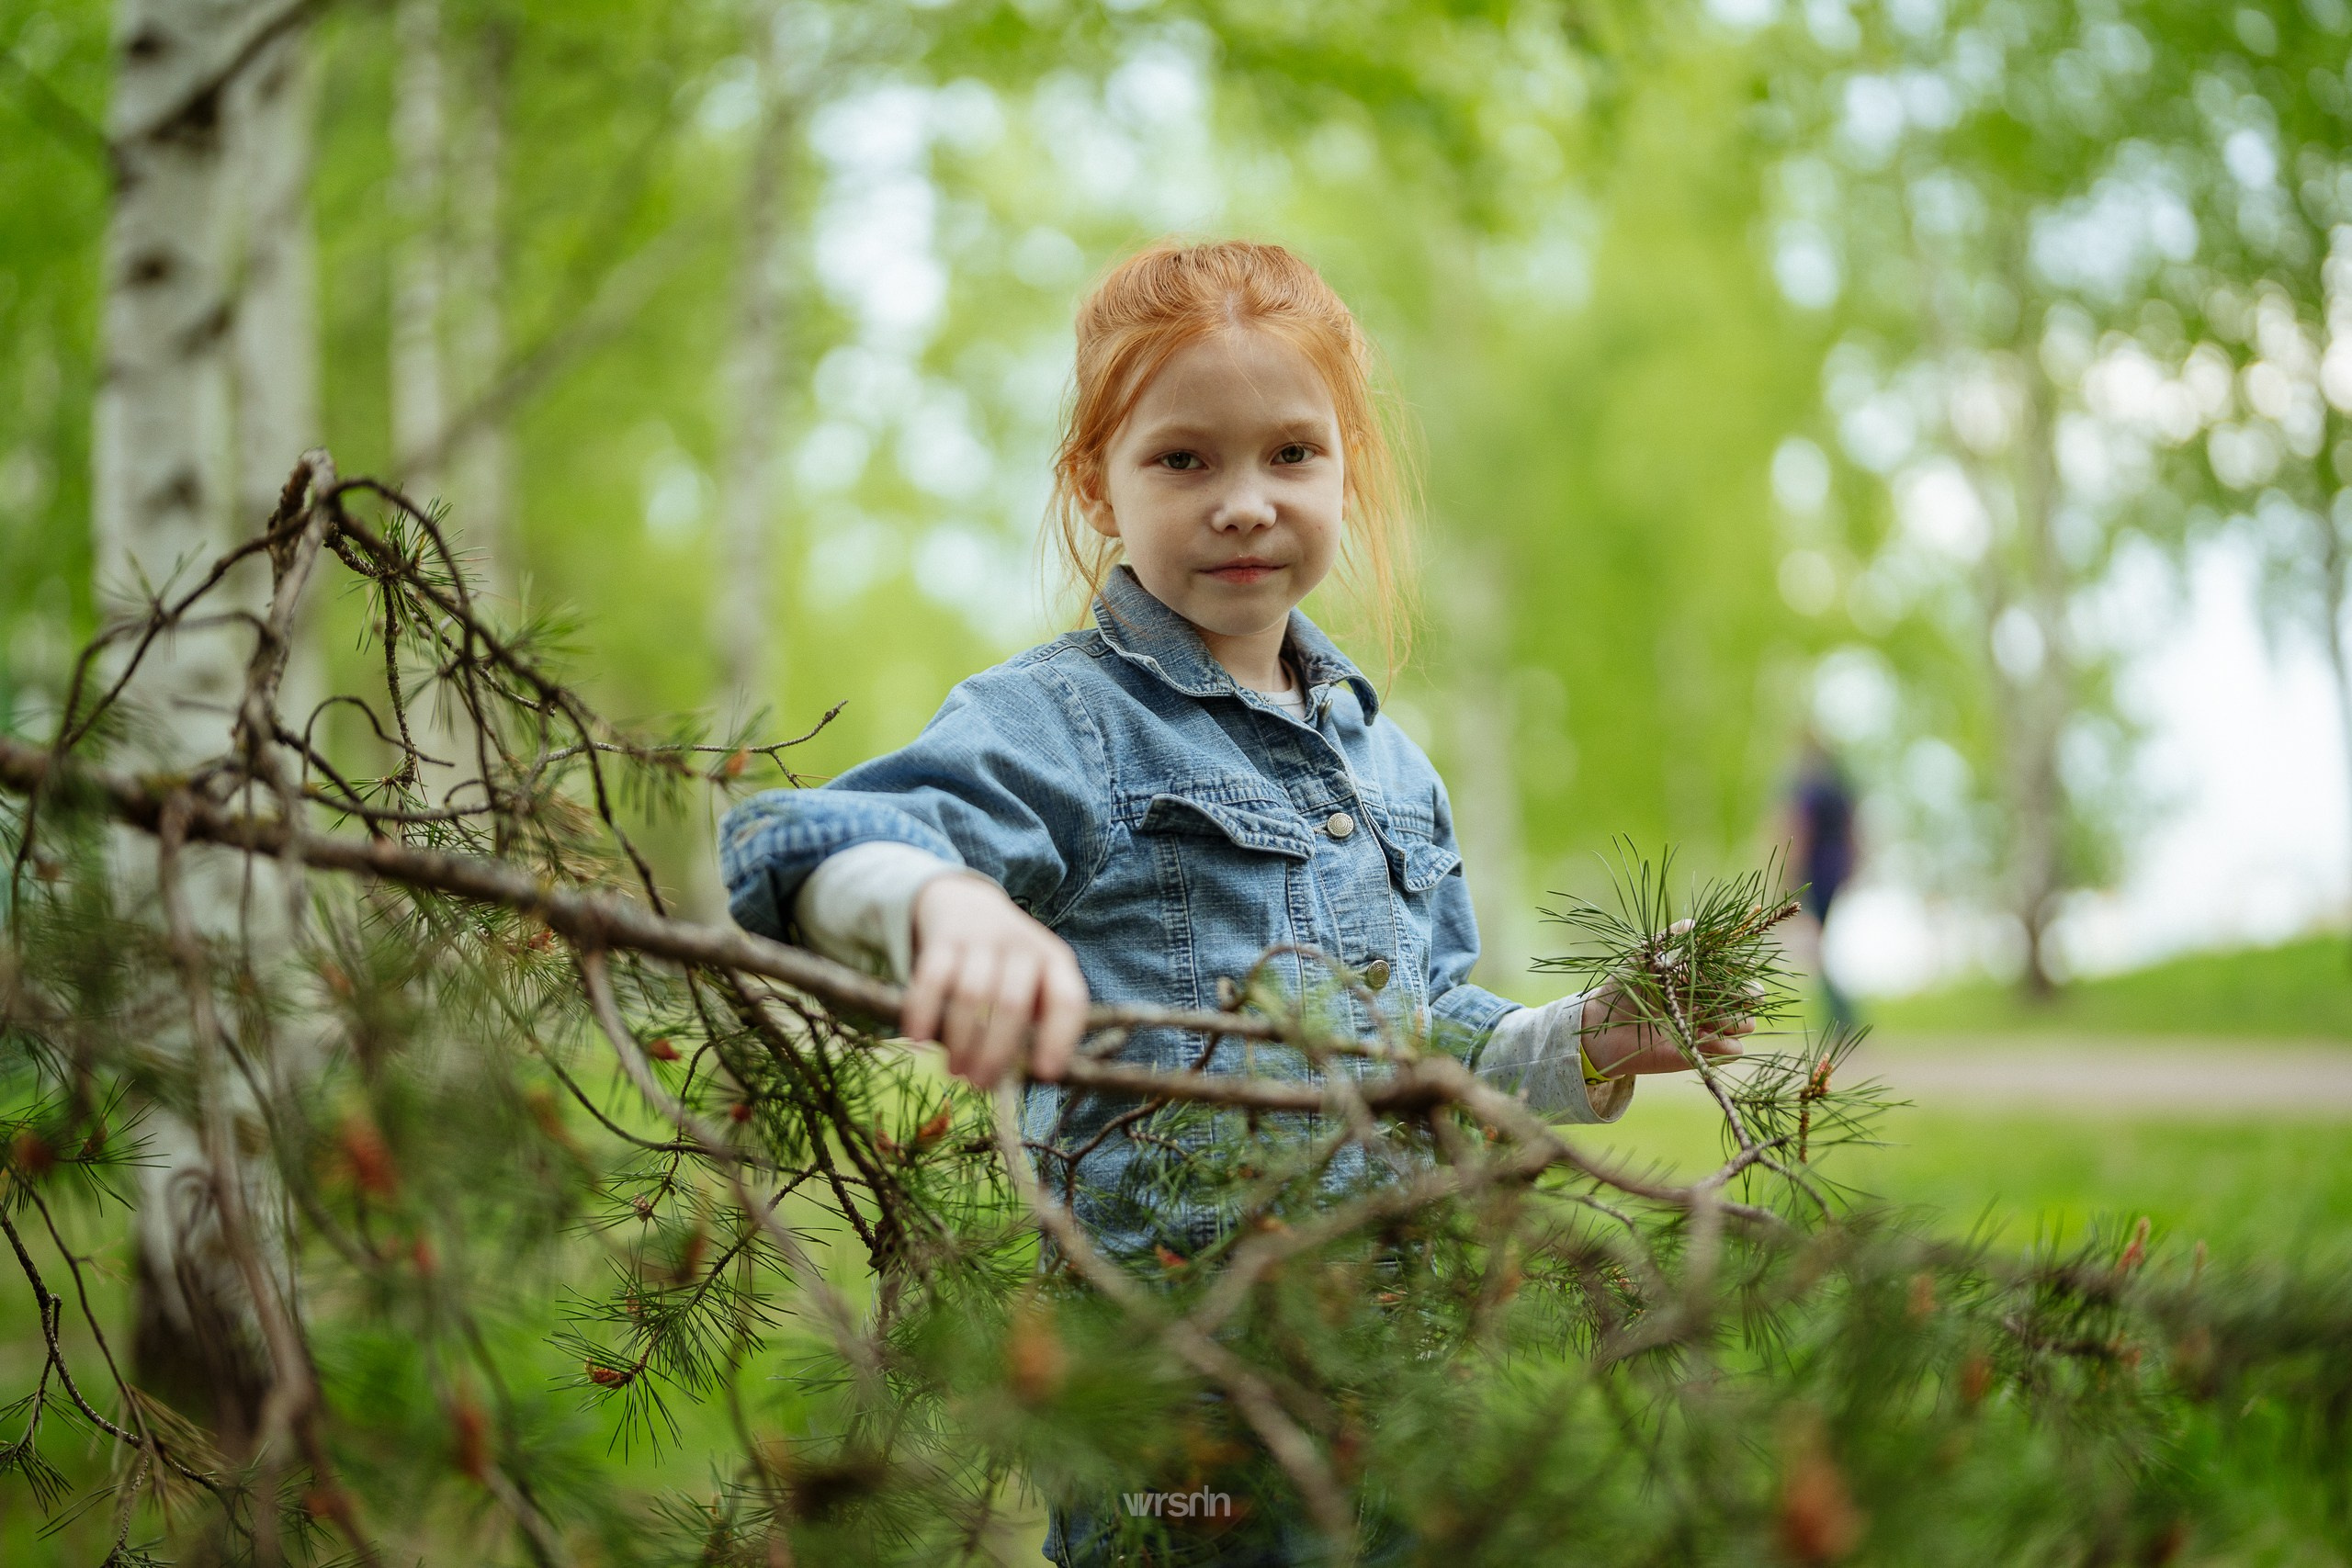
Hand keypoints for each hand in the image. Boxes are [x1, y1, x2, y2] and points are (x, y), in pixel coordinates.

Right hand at [903, 875, 1089, 1088]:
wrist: (964, 902)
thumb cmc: (1005, 963)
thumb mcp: (1031, 982)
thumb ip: (1031, 1023)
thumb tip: (1021, 1081)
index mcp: (1055, 962)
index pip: (1068, 999)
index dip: (1059, 1038)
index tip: (1044, 1074)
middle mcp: (1023, 946)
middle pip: (1012, 1005)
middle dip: (995, 1052)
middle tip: (979, 1084)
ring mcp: (982, 938)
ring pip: (972, 995)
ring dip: (961, 1040)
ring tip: (954, 1071)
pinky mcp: (944, 937)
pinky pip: (932, 977)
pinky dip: (923, 1011)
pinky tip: (917, 1038)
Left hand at [1579, 921, 1756, 1077]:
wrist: (1605, 1024)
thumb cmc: (1625, 986)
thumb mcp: (1645, 956)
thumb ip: (1669, 938)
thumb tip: (1693, 923)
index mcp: (1705, 975)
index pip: (1742, 969)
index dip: (1743, 967)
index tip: (1733, 967)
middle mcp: (1713, 1000)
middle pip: (1754, 998)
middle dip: (1745, 995)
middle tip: (1718, 995)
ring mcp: (1711, 1027)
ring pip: (1748, 1024)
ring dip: (1730, 1020)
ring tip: (1699, 1017)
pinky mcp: (1705, 1052)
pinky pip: (1735, 1050)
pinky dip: (1722, 1043)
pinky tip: (1696, 1035)